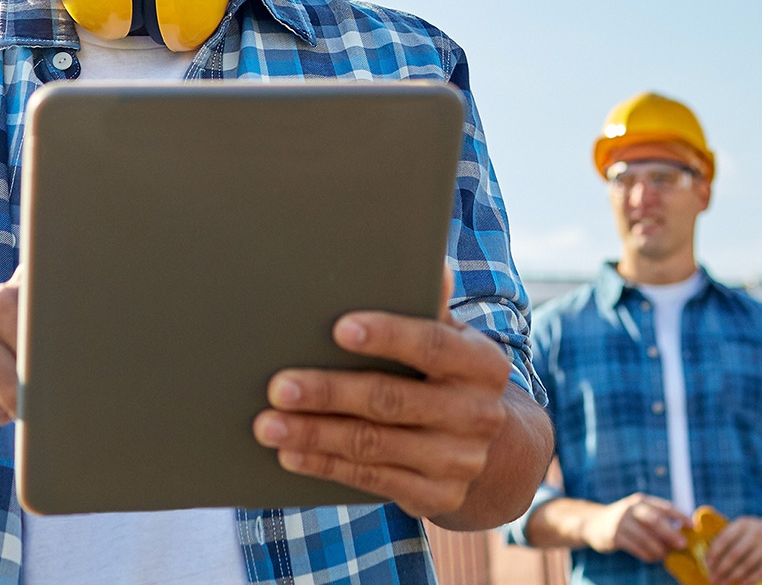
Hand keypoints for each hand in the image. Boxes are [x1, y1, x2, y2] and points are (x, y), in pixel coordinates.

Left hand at [251, 267, 512, 519]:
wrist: (494, 446)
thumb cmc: (448, 370)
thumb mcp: (450, 335)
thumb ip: (430, 304)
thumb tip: (431, 263)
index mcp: (482, 363)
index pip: (431, 344)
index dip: (387, 336)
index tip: (339, 329)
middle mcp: (478, 414)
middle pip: (392, 400)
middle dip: (329, 392)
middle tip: (278, 386)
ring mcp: (460, 461)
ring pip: (374, 445)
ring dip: (315, 434)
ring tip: (267, 424)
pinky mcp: (438, 498)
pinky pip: (372, 480)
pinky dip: (327, 465)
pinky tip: (291, 454)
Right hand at [580, 493, 687, 560]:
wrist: (594, 522)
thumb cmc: (625, 520)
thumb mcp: (639, 514)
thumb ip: (657, 520)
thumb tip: (683, 535)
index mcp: (640, 501)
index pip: (663, 506)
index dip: (679, 515)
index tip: (692, 526)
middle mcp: (630, 508)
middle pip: (653, 518)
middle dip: (670, 532)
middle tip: (682, 544)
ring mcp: (621, 521)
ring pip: (645, 536)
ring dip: (658, 548)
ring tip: (665, 555)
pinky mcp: (614, 535)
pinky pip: (635, 547)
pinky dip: (646, 554)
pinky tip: (652, 557)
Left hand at [704, 516, 761, 584]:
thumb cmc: (753, 532)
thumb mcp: (742, 527)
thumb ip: (727, 537)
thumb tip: (710, 558)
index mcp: (743, 523)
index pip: (725, 538)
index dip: (715, 552)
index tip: (707, 563)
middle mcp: (756, 532)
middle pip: (735, 553)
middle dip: (722, 567)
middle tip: (713, 577)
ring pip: (747, 564)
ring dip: (733, 575)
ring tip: (723, 582)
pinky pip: (761, 571)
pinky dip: (750, 579)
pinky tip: (741, 583)